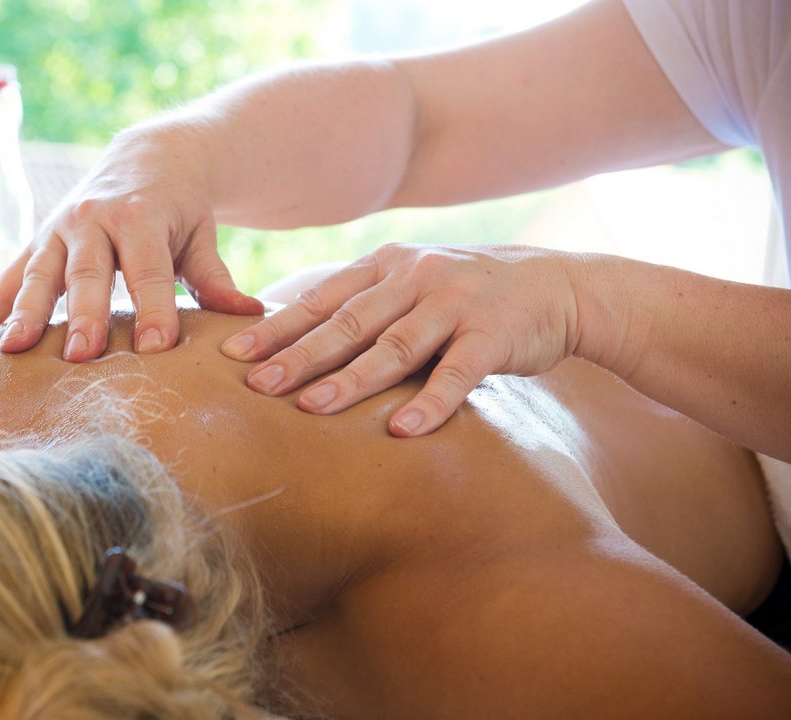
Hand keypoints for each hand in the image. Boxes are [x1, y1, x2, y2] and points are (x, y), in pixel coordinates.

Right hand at [0, 127, 263, 358]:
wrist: (147, 156)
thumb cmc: (181, 209)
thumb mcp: (202, 234)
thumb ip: (217, 277)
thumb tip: (252, 315)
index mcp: (140, 216)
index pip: (148, 269)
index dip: (154, 309)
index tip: (156, 349)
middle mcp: (92, 219)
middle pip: (88, 274)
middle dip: (85, 315)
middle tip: (83, 357)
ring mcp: (56, 231)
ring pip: (38, 275)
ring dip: (24, 314)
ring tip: (11, 352)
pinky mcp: (34, 246)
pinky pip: (4, 282)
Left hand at [220, 244, 581, 435]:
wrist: (558, 287)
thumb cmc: (468, 296)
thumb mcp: (412, 284)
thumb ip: (364, 305)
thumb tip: (294, 337)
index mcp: (387, 266)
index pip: (321, 299)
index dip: (276, 326)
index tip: (233, 352)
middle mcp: (416, 278)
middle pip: (348, 322)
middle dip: (298, 354)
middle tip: (256, 385)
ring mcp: (456, 304)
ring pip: (394, 346)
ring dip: (350, 380)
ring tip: (309, 409)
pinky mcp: (495, 335)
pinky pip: (458, 374)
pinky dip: (431, 403)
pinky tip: (403, 431)